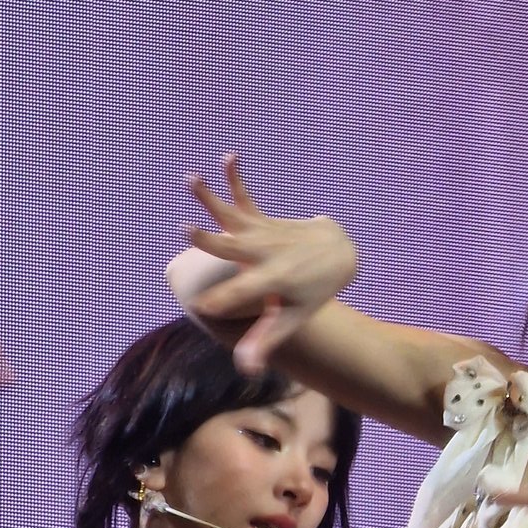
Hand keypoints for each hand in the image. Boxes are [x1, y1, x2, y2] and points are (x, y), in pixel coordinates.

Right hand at [184, 157, 358, 371]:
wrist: (340, 255)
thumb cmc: (310, 292)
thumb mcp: (292, 318)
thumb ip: (265, 342)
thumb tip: (245, 370)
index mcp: (270, 282)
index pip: (239, 295)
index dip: (220, 302)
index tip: (200, 307)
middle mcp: (264, 255)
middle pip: (230, 248)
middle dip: (209, 241)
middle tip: (187, 230)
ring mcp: (263, 234)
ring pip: (232, 214)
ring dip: (212, 197)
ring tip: (191, 178)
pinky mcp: (264, 220)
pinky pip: (245, 198)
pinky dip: (236, 178)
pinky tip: (229, 157)